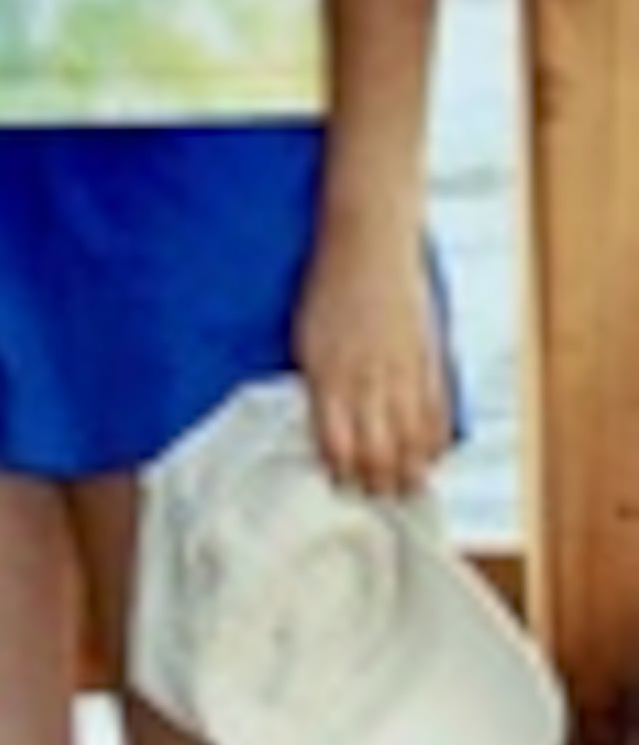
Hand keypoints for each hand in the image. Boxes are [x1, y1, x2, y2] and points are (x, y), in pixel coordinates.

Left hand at [290, 229, 455, 505]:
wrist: (367, 244)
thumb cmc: (327, 288)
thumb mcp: (306, 339)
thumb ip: (318, 383)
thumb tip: (318, 424)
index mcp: (329, 376)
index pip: (336, 444)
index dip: (340, 473)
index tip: (338, 487)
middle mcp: (367, 380)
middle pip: (377, 452)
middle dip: (375, 483)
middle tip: (374, 499)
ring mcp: (404, 372)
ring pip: (411, 440)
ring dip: (408, 471)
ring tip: (403, 491)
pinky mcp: (430, 360)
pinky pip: (437, 412)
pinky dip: (435, 441)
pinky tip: (431, 458)